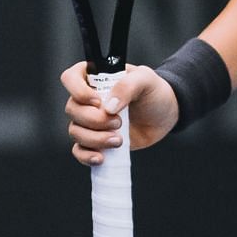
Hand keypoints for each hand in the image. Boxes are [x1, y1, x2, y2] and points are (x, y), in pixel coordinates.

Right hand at [59, 62, 180, 165]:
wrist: (166, 115)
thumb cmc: (154, 92)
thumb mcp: (146, 80)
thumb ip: (127, 86)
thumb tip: (108, 106)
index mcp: (95, 78)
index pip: (70, 78)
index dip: (78, 91)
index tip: (99, 101)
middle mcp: (87, 99)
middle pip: (72, 109)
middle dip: (94, 120)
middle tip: (118, 122)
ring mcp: (90, 121)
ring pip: (75, 131)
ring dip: (95, 139)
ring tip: (119, 140)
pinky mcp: (95, 140)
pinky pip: (79, 150)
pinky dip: (86, 156)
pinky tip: (101, 158)